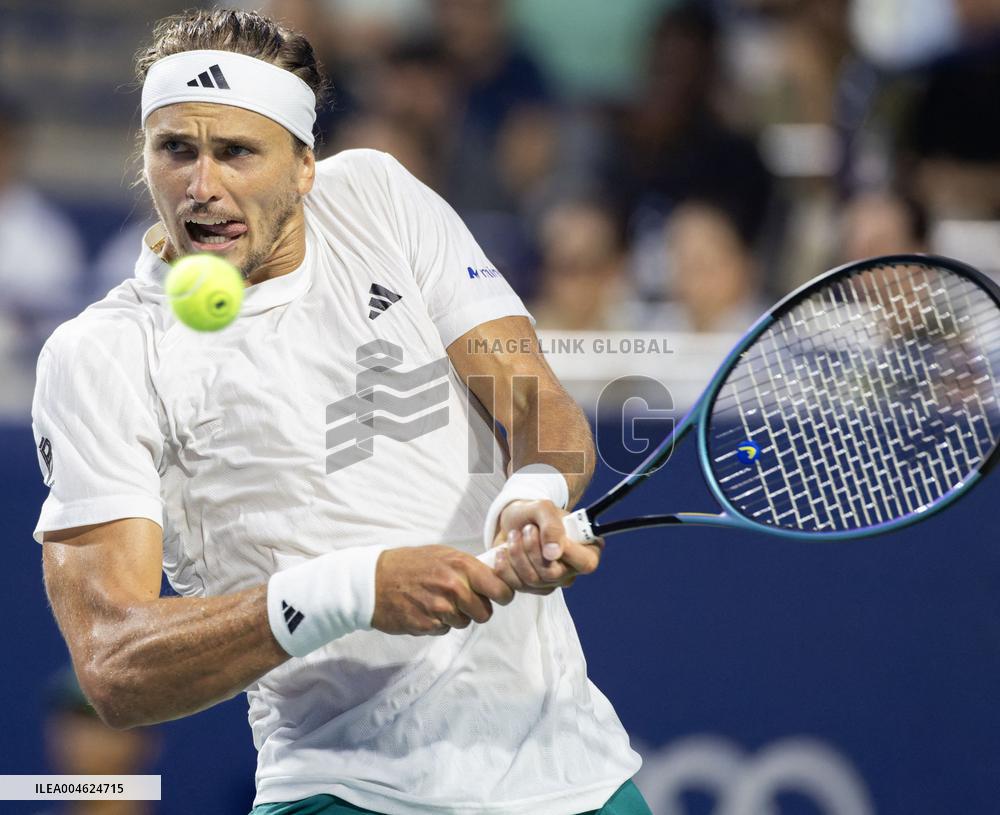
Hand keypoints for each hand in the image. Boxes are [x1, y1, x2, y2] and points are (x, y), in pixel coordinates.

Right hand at [372, 545, 514, 635]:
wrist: (372, 580)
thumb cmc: (408, 564)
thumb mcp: (441, 554)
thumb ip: (468, 566)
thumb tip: (495, 575)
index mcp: (461, 565)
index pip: (500, 589)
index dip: (503, 595)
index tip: (499, 596)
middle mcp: (453, 586)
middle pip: (485, 613)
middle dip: (476, 610)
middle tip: (462, 601)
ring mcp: (439, 608)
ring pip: (464, 622)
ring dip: (455, 616)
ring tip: (437, 601)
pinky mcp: (426, 625)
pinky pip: (444, 630)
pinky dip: (437, 623)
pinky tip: (424, 609)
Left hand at [490, 500, 603, 594]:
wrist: (512, 521)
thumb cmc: (533, 513)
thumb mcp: (542, 509)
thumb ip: (552, 527)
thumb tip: (554, 554)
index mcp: (586, 549)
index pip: (586, 563)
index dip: (564, 552)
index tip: (542, 531)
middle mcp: (572, 569)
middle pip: (553, 574)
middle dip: (532, 549)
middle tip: (526, 528)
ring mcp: (553, 582)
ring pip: (533, 580)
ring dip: (516, 554)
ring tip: (514, 534)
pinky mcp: (532, 588)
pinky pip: (518, 586)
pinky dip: (505, 567)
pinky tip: (503, 552)